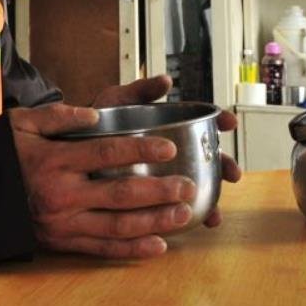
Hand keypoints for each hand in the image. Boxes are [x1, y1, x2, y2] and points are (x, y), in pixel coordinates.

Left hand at [96, 77, 241, 228]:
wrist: (72, 148)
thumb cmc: (97, 123)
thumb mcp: (117, 101)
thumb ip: (141, 91)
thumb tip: (166, 80)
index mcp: (167, 125)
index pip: (202, 120)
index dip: (219, 120)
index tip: (229, 122)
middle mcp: (172, 151)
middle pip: (207, 158)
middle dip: (224, 165)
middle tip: (232, 173)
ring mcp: (163, 174)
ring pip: (196, 187)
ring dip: (211, 200)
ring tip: (215, 212)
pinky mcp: (150, 197)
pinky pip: (172, 208)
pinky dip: (186, 217)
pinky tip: (191, 224)